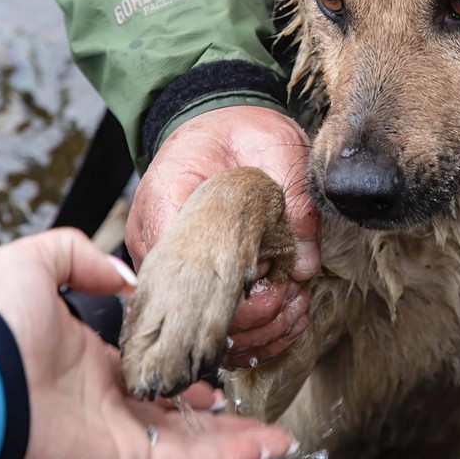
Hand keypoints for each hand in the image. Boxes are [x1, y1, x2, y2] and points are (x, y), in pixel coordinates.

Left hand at [0, 228, 295, 458]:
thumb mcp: (33, 261)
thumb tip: (123, 278)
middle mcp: (111, 405)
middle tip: (255, 405)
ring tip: (281, 435)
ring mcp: (123, 438)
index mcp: (92, 366)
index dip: (184, 366)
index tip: (216, 356)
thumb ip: (78, 254)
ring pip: (195, 443)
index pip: (149, 371)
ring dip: (241, 439)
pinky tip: (272, 445)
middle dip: (220, 414)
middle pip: (179, 415)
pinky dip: (234, 456)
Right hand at [126, 105, 318, 368]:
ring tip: (294, 310)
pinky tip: (283, 321)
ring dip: (254, 332)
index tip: (274, 281)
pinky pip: (211, 326)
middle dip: (248, 319)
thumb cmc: (237, 132)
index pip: (185, 271)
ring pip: (199, 328)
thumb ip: (292, 197)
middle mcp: (155, 244)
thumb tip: (304, 265)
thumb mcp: (273, 144)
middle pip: (189, 311)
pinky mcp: (186, 283)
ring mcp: (167, 269)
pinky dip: (250, 334)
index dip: (233, 292)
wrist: (217, 125)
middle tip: (289, 299)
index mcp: (165, 203)